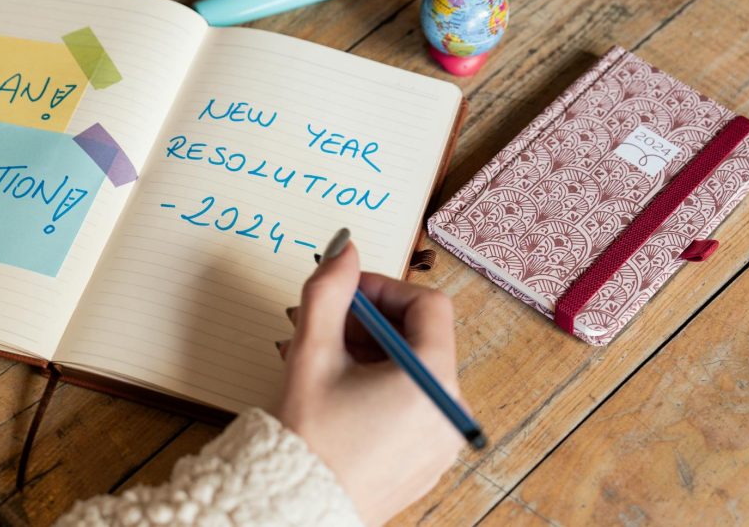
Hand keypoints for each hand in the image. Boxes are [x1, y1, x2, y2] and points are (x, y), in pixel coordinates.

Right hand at [273, 229, 465, 525]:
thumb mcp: (313, 351)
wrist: (297, 510)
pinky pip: (414, 405)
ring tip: (328, 363)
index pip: (427, 305)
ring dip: (374, 355)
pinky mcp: (428, 459)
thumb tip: (345, 248)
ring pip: (415, 371)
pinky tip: (341, 396)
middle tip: (328, 328)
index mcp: (433, 379)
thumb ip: (330, 290)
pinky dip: (383, 388)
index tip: (346, 294)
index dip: (385, 289)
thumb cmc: (308, 437)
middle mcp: (451, 409)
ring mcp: (442, 439)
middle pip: (421, 338)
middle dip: (372, 323)